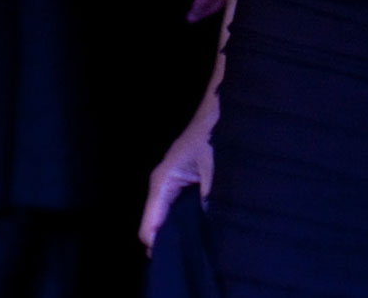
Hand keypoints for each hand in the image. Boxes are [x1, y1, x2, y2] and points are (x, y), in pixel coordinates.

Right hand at [139, 93, 218, 246]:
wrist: (218, 108)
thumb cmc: (213, 133)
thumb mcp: (213, 166)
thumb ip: (208, 195)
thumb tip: (206, 223)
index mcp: (162, 181)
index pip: (150, 227)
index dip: (159, 247)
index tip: (173, 260)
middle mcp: (160, 183)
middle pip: (155, 225)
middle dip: (167, 241)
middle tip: (187, 255)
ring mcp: (167, 181)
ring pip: (164, 216)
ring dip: (175, 230)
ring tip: (193, 243)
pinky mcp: (177, 179)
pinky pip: (173, 206)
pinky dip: (181, 218)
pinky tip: (197, 225)